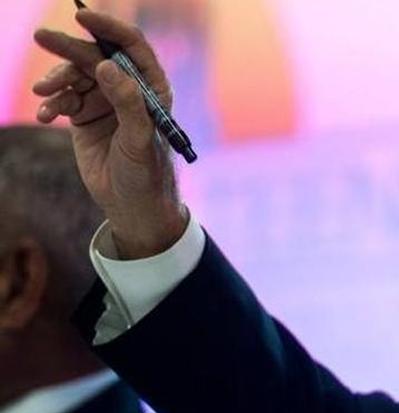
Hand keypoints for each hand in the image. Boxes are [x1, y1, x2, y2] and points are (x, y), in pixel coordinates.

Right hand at [32, 8, 185, 258]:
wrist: (131, 205)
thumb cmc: (146, 173)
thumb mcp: (139, 138)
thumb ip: (127, 102)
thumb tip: (108, 66)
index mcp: (152, 87)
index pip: (131, 46)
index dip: (108, 27)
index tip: (82, 17)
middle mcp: (128, 89)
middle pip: (96, 56)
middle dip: (69, 47)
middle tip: (42, 37)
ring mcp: (104, 101)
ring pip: (75, 76)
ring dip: (57, 81)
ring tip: (45, 95)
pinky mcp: (84, 116)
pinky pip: (63, 98)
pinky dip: (51, 102)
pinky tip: (45, 115)